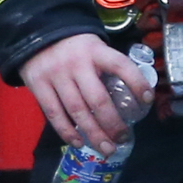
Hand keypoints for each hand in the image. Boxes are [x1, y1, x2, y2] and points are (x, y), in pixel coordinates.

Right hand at [24, 33, 148, 152]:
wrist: (36, 34)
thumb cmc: (74, 48)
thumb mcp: (94, 47)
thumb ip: (108, 66)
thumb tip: (132, 95)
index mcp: (96, 51)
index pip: (120, 65)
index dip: (136, 82)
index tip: (147, 100)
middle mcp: (76, 63)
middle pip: (97, 99)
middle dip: (113, 123)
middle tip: (122, 138)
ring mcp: (56, 75)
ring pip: (77, 110)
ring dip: (93, 133)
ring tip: (106, 148)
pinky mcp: (38, 86)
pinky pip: (54, 114)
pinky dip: (67, 132)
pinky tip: (79, 143)